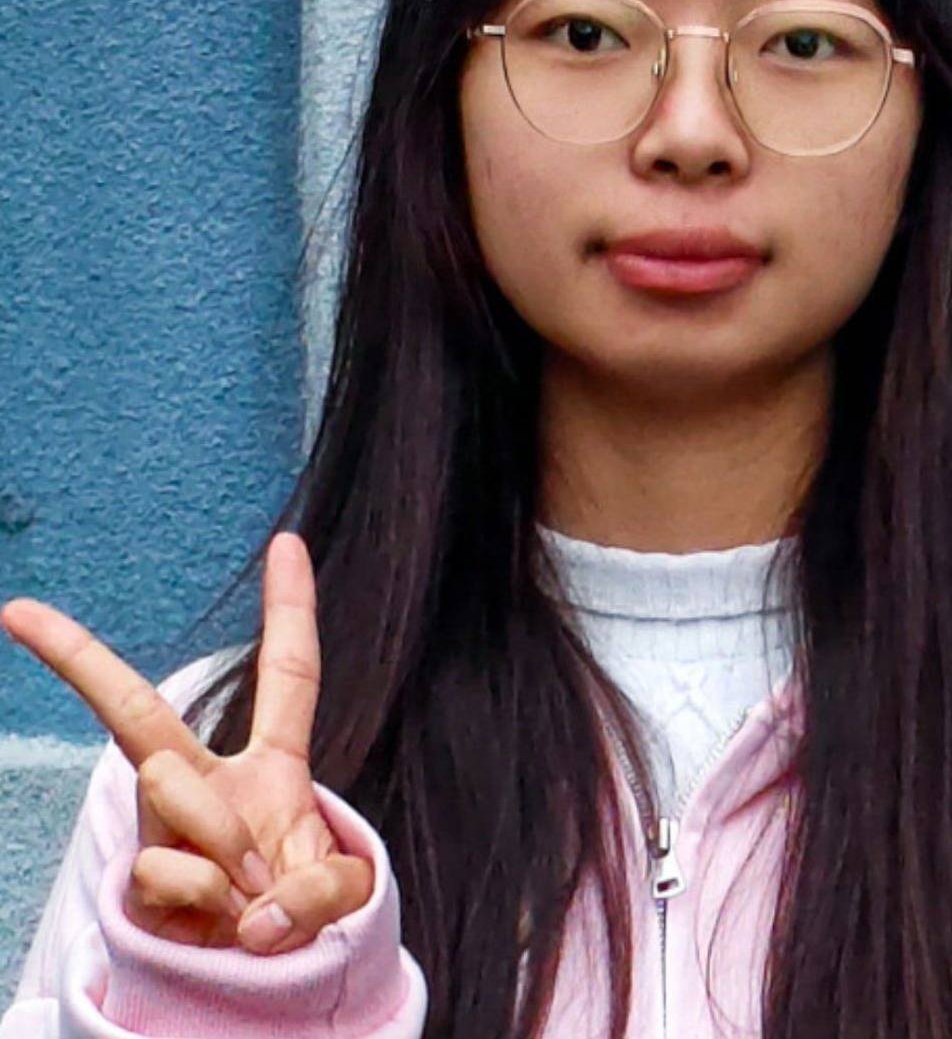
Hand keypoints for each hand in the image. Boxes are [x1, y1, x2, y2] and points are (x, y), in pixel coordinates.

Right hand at [1, 532, 372, 953]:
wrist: (264, 986)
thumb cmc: (304, 916)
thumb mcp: (342, 894)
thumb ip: (324, 887)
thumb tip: (259, 911)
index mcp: (274, 766)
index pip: (289, 673)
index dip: (290, 607)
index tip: (287, 541)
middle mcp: (208, 783)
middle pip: (139, 710)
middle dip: (79, 658)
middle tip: (18, 612)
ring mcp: (167, 829)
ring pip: (169, 781)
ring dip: (219, 836)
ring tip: (250, 893)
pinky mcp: (141, 880)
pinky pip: (167, 867)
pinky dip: (206, 899)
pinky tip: (223, 928)